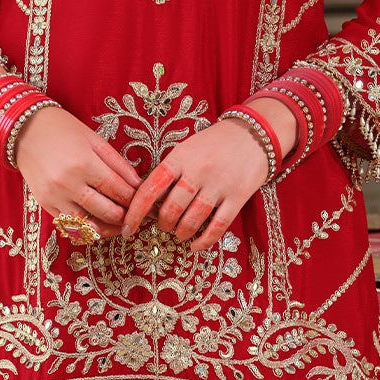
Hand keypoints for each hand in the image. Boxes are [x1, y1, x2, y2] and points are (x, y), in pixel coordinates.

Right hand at [14, 106, 140, 235]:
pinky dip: (87, 228)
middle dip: (127, 217)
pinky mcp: (45, 204)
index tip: (147, 204)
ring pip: (89, 225)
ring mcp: (55, 197)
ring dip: (109, 228)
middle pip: (107, 212)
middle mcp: (68, 184)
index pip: (119, 191)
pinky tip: (99, 224)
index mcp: (84, 164)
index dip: (136, 200)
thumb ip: (118, 164)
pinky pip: (70, 225)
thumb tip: (139, 186)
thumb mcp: (95, 140)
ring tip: (121, 225)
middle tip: (137, 217)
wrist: (25, 130)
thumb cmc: (64, 130)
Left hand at [123, 100, 297, 254]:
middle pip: (171, 208)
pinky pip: (218, 226)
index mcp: (180, 157)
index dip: (135, 212)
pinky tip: (195, 245)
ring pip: (192, 220)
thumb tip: (148, 202)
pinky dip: (204, 240)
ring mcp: (219, 185)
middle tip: (163, 225)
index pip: (150, 189)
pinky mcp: (238, 197)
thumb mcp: (186, 149)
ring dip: (181, 232)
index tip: (126, 227)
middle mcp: (198, 171)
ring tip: (179, 232)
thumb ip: (169, 172)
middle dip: (163, 223)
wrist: (252, 134)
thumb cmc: (214, 144)